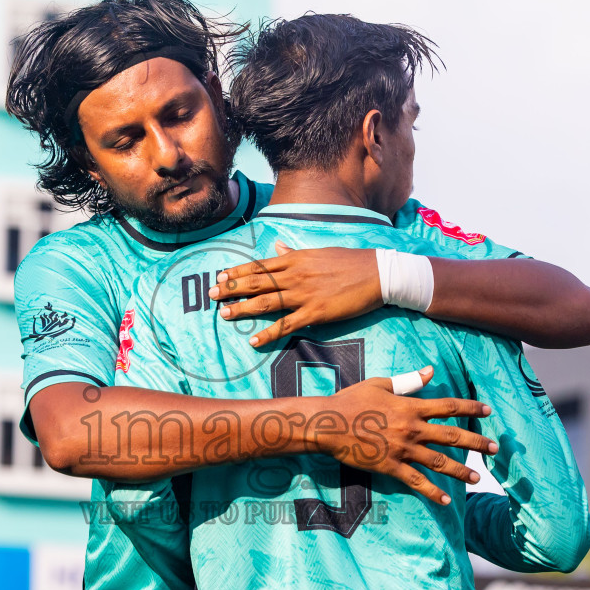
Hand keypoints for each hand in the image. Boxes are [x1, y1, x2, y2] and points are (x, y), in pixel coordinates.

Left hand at [211, 243, 383, 346]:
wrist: (378, 273)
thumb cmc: (351, 261)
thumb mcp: (320, 252)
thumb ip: (295, 253)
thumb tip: (278, 249)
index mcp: (296, 259)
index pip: (259, 266)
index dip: (238, 271)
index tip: (220, 276)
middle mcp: (295, 275)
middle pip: (256, 283)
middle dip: (231, 289)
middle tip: (211, 295)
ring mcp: (304, 294)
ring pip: (266, 302)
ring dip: (242, 308)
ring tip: (224, 314)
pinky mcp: (315, 313)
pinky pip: (286, 325)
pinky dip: (268, 333)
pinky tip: (253, 340)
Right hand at [314, 366, 496, 505]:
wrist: (328, 424)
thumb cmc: (352, 401)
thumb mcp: (380, 384)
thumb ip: (409, 381)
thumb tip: (430, 371)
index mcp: (411, 407)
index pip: (449, 407)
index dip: (470, 409)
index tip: (488, 411)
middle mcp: (412, 429)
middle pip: (452, 436)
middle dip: (476, 443)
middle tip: (495, 449)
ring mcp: (402, 450)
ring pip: (439, 462)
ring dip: (461, 471)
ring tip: (477, 478)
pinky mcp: (390, 467)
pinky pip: (417, 481)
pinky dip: (432, 492)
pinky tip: (446, 501)